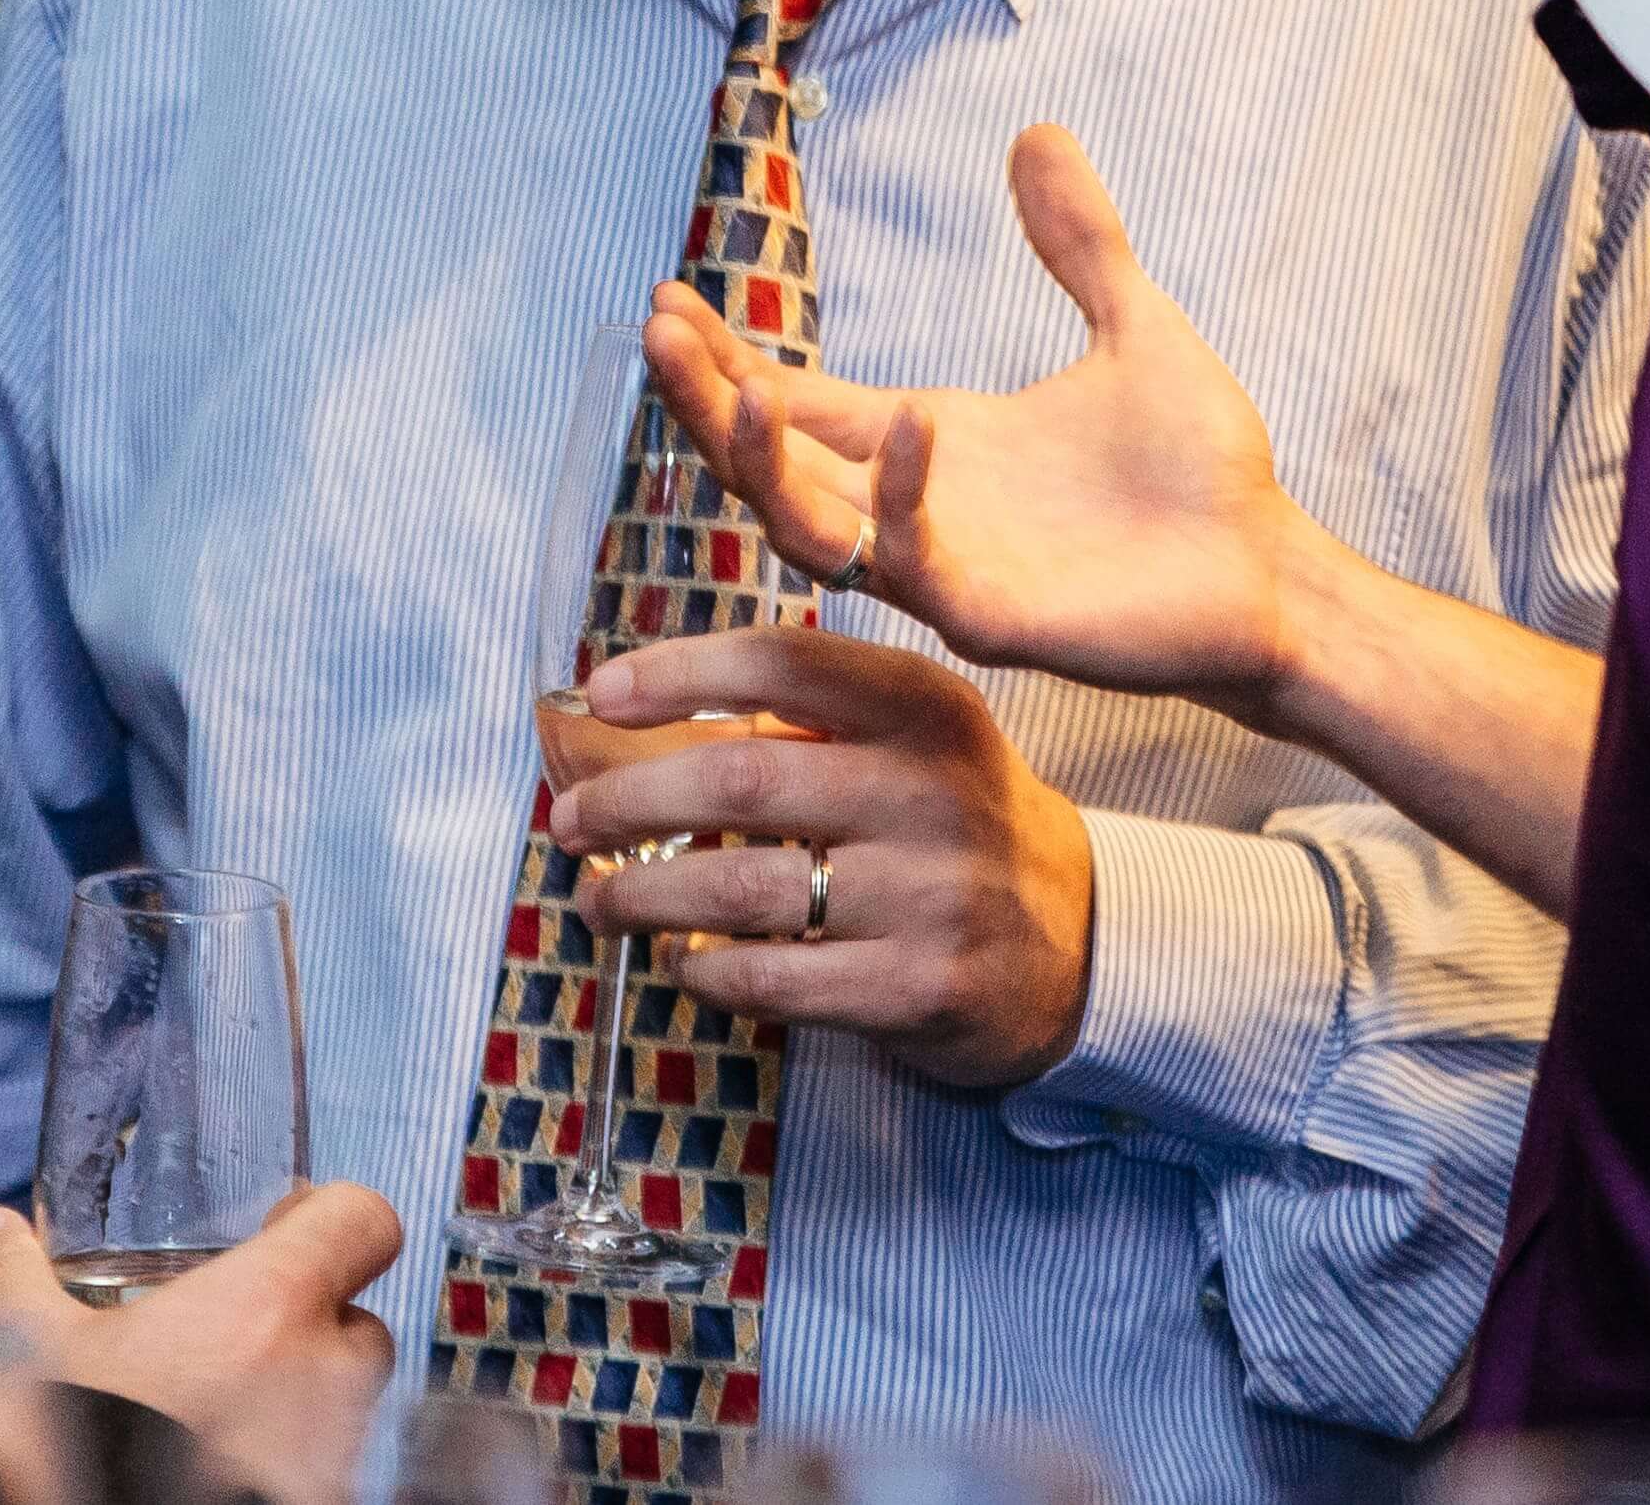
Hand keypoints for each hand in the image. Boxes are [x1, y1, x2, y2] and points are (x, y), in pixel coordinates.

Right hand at [0, 1185, 400, 1504]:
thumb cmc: (79, 1460)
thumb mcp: (21, 1356)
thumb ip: (11, 1277)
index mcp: (266, 1311)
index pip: (363, 1220)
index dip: (332, 1214)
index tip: (288, 1222)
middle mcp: (324, 1384)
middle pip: (356, 1323)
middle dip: (306, 1325)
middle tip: (232, 1337)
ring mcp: (336, 1461)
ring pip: (345, 1407)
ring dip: (295, 1401)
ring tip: (212, 1413)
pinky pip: (324, 1472)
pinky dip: (281, 1463)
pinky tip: (214, 1471)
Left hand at [553, 624, 1096, 1090]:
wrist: (1079, 943)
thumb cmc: (952, 826)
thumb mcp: (912, 742)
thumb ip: (806, 718)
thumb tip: (639, 718)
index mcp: (923, 708)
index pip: (783, 662)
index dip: (676, 672)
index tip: (602, 696)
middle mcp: (930, 792)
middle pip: (740, 782)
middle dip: (628, 800)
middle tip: (570, 819)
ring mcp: (929, 895)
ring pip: (741, 890)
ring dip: (643, 896)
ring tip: (598, 900)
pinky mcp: (919, 988)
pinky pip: (773, 979)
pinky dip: (704, 969)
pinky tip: (680, 960)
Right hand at [642, 124, 1316, 712]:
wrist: (1274, 571)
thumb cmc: (1201, 473)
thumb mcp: (1132, 326)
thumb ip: (1079, 241)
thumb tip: (1038, 131)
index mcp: (927, 443)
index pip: (795, 402)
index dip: (724, 359)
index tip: (666, 298)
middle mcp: (914, 507)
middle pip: (768, 461)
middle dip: (704, 402)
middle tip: (656, 332)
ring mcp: (945, 568)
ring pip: (806, 528)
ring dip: (762, 466)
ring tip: (740, 388)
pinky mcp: (993, 617)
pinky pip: (917, 565)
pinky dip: (904, 498)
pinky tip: (915, 420)